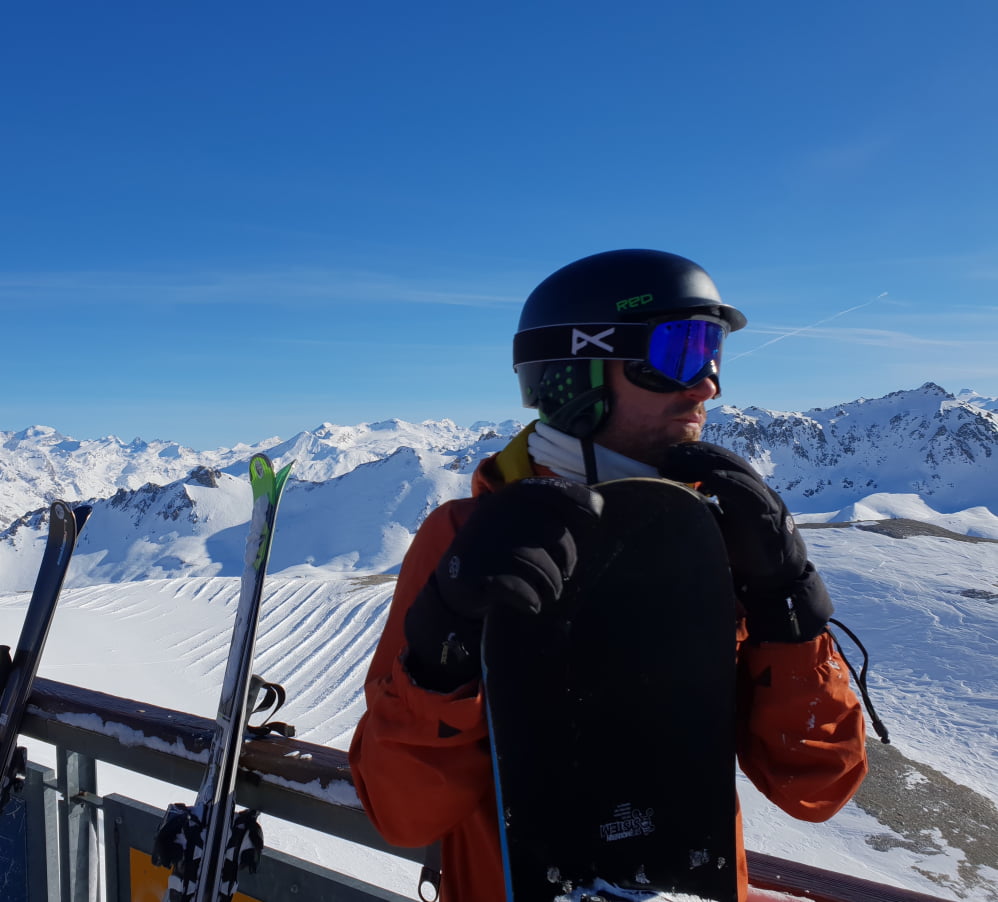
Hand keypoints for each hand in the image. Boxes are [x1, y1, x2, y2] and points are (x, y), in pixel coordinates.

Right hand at [404, 478, 602, 689]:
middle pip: (553, 531)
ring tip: (547, 593)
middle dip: (566, 558)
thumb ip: (554, 511)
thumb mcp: (523, 523)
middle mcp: (497, 512)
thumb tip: (599, 505)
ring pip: (539, 565)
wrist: (456, 579)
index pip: (553, 491)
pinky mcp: (477, 573)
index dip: (579, 501)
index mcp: (510, 496)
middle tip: (564, 575)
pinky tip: (530, 604)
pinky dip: (531, 600)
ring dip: (551, 585)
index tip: (596, 516)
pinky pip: (520, 589)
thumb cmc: (503, 550)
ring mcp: (486, 542)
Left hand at [660, 441, 831, 641]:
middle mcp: (750, 488)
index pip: (715, 462)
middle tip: (668, 454)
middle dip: (695, 454)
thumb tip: (669, 499)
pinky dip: (731, 483)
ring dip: (707, 463)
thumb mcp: (715, 526)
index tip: (667, 456)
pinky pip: (750, 493)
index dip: (692, 456)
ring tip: (682, 460)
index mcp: (737, 489)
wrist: (775, 573)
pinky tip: (711, 478)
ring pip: (737, 470)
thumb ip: (699, 510)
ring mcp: (761, 498)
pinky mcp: (768, 514)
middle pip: (723, 460)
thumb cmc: (743, 550)